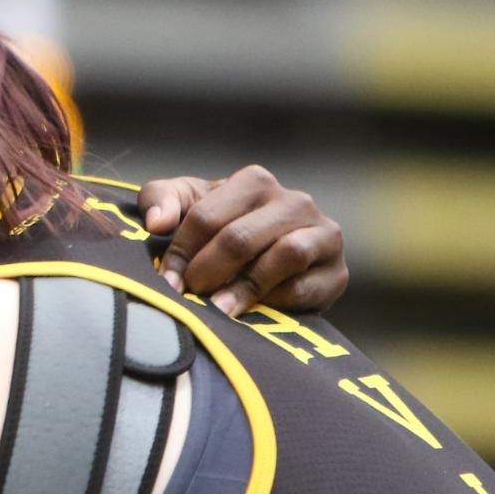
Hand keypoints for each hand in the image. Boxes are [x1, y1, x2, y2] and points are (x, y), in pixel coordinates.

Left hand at [137, 166, 346, 317]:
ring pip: (285, 255)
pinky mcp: (337, 273)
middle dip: (208, 271)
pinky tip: (255, 311)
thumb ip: (161, 200)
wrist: (274, 272)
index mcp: (254, 182)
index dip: (180, 252)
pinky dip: (276, 301)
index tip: (166, 281)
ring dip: (244, 287)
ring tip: (218, 309)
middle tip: (190, 296)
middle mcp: (295, 201)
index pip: (206, 217)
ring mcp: (323, 234)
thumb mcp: (187, 207)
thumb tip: (157, 223)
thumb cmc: (221, 232)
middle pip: (241, 237)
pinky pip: (305, 287)